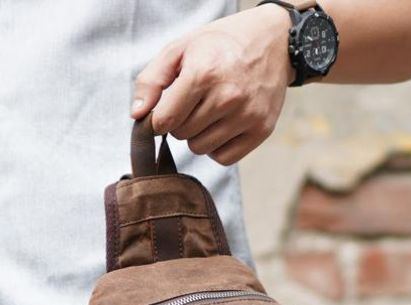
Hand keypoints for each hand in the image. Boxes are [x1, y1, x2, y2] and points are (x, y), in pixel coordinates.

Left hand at [131, 4, 294, 165]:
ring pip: (201, 149)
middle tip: (195, 102)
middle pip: (182, 135)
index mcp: (203, 73)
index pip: (164, 120)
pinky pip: (223, 158)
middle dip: (181, 122)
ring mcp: (247, 116)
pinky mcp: (261, 130)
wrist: (273, 41)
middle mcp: (227, 97)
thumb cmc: (220, 45)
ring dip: (198, 135)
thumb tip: (136, 116)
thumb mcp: (180, 49)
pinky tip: (223, 125)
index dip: (160, 117)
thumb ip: (151, 81)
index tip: (168, 106)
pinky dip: (218, 147)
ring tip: (210, 111)